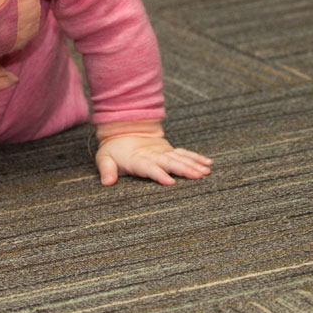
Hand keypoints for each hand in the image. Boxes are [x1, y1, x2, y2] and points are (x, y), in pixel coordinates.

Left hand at [96, 134, 212, 185]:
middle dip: (184, 169)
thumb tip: (107, 182)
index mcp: (138, 159)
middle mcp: (153, 155)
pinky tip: (209, 163)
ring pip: (180, 158)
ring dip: (194, 164)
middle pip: (170, 162)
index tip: (170, 182)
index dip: (159, 175)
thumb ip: (106, 169)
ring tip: (207, 172)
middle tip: (198, 176)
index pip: (150, 168)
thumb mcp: (104, 157)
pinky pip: (185, 153)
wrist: (123, 129)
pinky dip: (197, 158)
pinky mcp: (169, 150)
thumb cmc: (113, 149)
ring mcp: (163, 152)